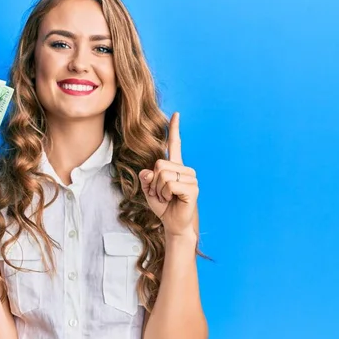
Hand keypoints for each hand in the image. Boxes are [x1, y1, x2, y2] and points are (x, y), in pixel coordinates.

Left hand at [139, 112, 198, 236]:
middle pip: (159, 164)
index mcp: (175, 166)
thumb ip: (145, 178)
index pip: (175, 144)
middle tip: (160, 194)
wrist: (173, 224)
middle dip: (153, 182)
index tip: (176, 114)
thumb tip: (149, 171)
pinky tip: (172, 200)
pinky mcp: (192, 188)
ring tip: (167, 197)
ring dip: (159, 190)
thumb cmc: (163, 207)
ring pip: (163, 174)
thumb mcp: (148, 190)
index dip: (174, 129)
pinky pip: (169, 184)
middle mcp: (184, 169)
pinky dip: (165, 194)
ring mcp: (190, 178)